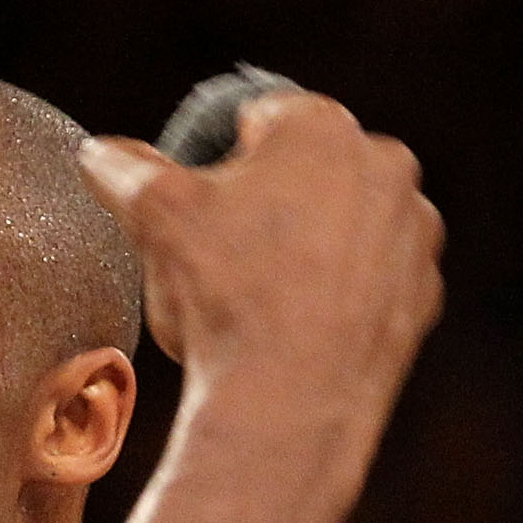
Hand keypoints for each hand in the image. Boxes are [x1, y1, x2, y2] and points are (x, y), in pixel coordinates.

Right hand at [79, 90, 442, 409]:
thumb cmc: (225, 296)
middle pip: (308, 173)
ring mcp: (413, 231)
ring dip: (311, 249)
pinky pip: (372, 282)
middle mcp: (384, 164)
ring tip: (265, 301)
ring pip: (346, 226)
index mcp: (319, 125)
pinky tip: (301, 330)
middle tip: (229, 260)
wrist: (289, 402)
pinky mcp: (424, 292)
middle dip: (272, 205)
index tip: (203, 210)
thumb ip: (125, 171)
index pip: (259, 120)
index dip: (220, 163)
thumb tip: (98, 153)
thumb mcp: (154, 218)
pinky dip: (342, 297)